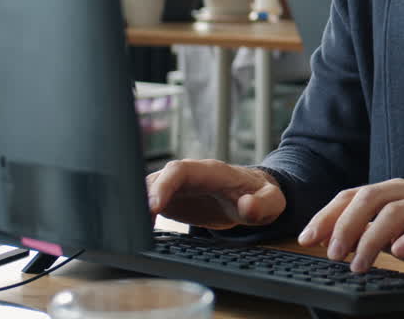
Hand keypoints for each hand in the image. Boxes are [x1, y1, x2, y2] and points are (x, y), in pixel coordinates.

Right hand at [146, 159, 285, 229]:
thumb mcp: (271, 202)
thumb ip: (263, 204)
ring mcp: (178, 185)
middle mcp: (190, 174)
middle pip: (158, 178)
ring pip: (149, 188)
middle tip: (135, 223)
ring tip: (131, 231)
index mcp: (211, 171)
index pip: (180, 170)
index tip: (153, 207)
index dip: (164, 185)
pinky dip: (140, 214)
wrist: (254, 195)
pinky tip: (136, 232)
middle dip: (142, 197)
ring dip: (137, 206)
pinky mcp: (172, 198)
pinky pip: (149, 202)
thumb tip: (247, 206)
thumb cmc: (260, 196)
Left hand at [297, 178, 403, 276]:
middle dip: (345, 225)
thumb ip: (370, 233)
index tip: (308, 238)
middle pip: (371, 197)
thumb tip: (333, 242)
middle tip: (332, 253)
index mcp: (396, 190)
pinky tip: (398, 253)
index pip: (354, 195)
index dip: (328, 215)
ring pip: (396, 212)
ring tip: (358, 264)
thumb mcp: (398, 235)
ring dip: (371, 238)